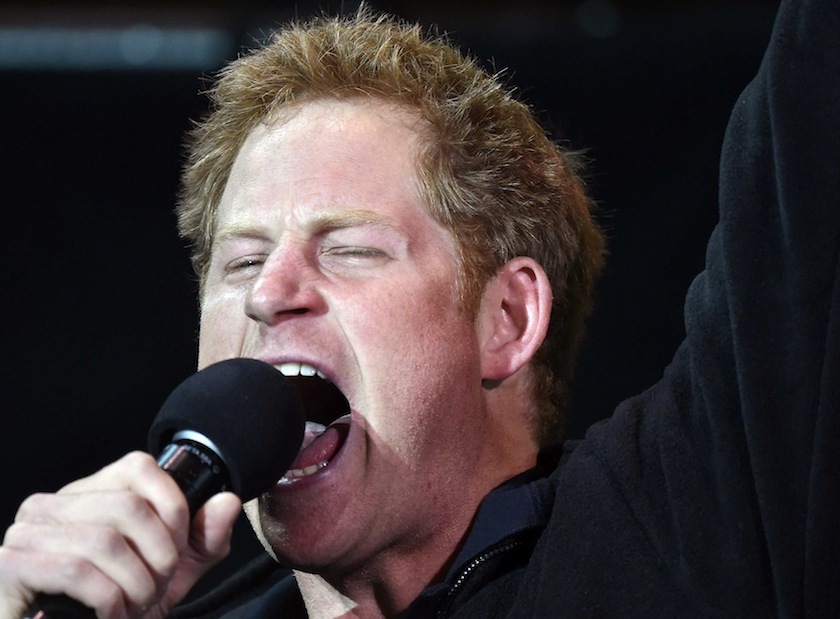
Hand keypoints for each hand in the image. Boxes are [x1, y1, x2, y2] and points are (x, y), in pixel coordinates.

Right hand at [0, 452, 240, 618]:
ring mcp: (29, 530)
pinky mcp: (12, 564)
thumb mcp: (172, 570)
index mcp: (93, 491)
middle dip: (158, 556)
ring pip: (106, 540)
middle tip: (155, 587)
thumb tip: (226, 501)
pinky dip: (107, 598)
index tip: (176, 549)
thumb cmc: (118, 603)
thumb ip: (203, 537)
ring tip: (135, 605)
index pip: (141, 467)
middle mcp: (57, 501)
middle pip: (130, 508)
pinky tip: (111, 614)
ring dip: (134, 584)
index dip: (171, 509)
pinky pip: (76, 570)